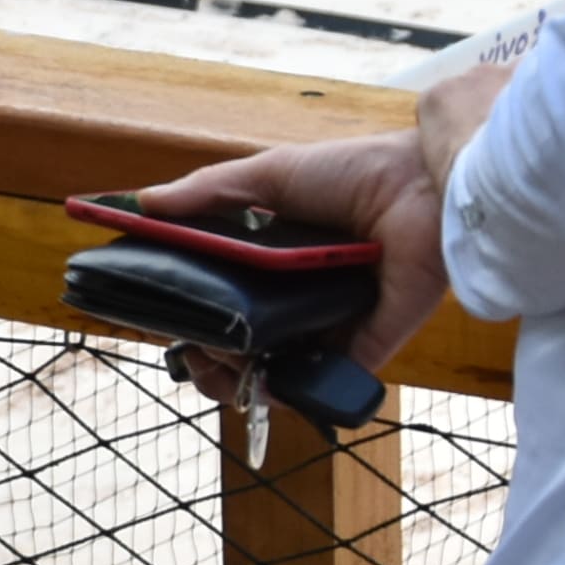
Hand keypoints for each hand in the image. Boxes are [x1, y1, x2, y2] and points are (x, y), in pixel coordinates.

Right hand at [135, 125, 453, 386]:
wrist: (422, 186)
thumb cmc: (354, 172)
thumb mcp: (269, 175)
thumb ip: (207, 192)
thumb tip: (143, 202)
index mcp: (277, 258)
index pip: (222, 298)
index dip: (189, 312)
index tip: (163, 316)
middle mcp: (301, 295)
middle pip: (242, 342)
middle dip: (206, 355)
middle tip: (191, 349)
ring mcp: (330, 324)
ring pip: (275, 372)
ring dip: (237, 378)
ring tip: (218, 365)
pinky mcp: (364, 348)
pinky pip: (321, 384)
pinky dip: (288, 392)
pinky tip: (261, 383)